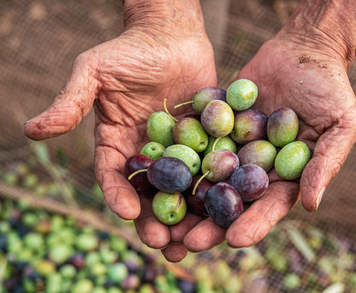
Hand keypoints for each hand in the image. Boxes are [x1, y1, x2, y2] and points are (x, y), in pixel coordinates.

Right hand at [23, 1, 216, 261]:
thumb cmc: (128, 50)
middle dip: (155, 218)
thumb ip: (70, 102)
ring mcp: (178, 150)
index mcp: (117, 143)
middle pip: (149, 193)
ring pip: (181, 189)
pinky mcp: (205, 141)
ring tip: (194, 241)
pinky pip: (209, 167)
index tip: (128, 213)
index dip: (118, 195)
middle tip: (164, 243)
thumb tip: (31, 129)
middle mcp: (147, 153)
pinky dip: (215, 188)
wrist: (170, 34)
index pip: (114, 176)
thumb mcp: (93, 72)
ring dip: (186, 215)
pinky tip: (224, 206)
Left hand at [183, 32, 355, 250]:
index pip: (269, 205)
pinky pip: (198, 140)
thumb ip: (325, 163)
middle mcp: (256, 165)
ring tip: (167, 215)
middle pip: (233, 199)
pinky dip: (179, 154)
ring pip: (209, 176)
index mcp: (286, 174)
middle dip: (212, 222)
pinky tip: (159, 169)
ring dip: (189, 197)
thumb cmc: (329, 88)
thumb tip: (311, 204)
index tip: (234, 240)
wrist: (302, 50)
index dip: (254, 223)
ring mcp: (234, 146)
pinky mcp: (217, 124)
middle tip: (188, 242)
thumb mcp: (340, 124)